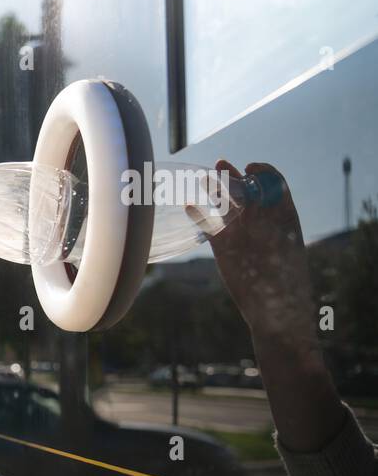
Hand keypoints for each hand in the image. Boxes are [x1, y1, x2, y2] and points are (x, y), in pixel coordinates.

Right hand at [204, 159, 314, 345]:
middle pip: (246, 189)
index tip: (252, 168)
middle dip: (234, 176)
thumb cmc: (285, 276)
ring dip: (216, 190)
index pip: (272, 184)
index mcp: (280, 215)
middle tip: (221, 164)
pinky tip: (190, 206)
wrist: (274, 310)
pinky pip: (210, 225)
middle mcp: (260, 220)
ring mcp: (240, 232)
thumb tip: (261, 186)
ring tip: (205, 177)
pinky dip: (200, 215)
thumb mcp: (281, 238)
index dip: (262, 172)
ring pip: (226, 204)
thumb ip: (270, 211)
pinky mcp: (223, 247)